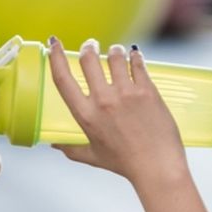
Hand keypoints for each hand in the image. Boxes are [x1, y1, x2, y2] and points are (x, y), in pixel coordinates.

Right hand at [47, 38, 188, 184]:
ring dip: (114, 50)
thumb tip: (54, 145)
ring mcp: (126, 93)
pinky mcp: (147, 91)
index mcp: (86, 115)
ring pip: (115, 56)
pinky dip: (135, 56)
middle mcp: (103, 100)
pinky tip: (135, 56)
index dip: (56, 57)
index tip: (54, 44)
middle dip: (88, 47)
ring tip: (116, 52)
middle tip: (91, 45)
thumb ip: (71, 149)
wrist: (157, 167)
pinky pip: (137, 63)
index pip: (63, 79)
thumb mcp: (93, 157)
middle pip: (88, 59)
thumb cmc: (125, 164)